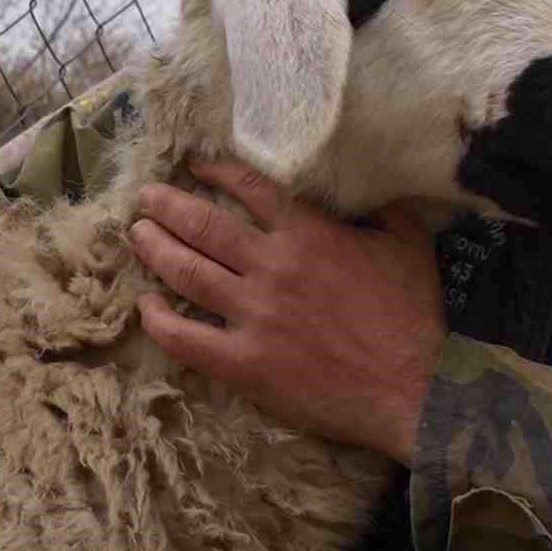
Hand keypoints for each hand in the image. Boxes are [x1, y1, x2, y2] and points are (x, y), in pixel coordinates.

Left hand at [128, 159, 446, 464]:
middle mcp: (271, 266)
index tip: (193, 164)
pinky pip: (185, 338)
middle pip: (201, 224)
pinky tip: (146, 305)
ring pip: (186, 271)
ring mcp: (253, 316)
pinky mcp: (244, 363)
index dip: (214, 170)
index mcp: (308, 233)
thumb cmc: (414, 314)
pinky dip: (159, 319)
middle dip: (165, 204)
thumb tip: (360, 186)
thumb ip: (380, 207)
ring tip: (136, 234)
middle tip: (144, 196)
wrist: (415, 386)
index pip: (248, 187)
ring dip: (153, 248)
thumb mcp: (408, 242)